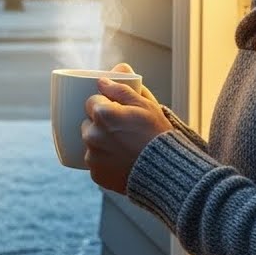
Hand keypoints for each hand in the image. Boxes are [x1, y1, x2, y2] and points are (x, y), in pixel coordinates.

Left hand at [81, 63, 170, 193]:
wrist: (166, 171)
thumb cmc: (157, 134)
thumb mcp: (146, 105)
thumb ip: (121, 89)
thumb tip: (102, 80)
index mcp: (102, 114)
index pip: (92, 102)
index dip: (106, 105)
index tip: (120, 112)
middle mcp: (91, 135)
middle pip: (89, 123)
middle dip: (102, 125)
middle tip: (124, 131)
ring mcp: (92, 156)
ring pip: (91, 144)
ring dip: (102, 143)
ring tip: (125, 147)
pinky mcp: (95, 174)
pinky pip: (96, 163)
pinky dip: (105, 162)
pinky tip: (122, 161)